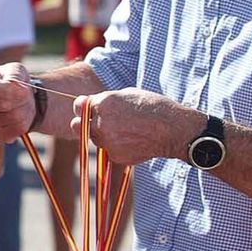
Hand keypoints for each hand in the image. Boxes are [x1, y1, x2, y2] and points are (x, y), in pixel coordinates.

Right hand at [0, 63, 36, 141]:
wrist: (17, 98)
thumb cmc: (13, 81)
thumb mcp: (16, 70)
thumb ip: (14, 76)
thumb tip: (17, 91)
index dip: (7, 89)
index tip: (17, 86)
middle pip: (7, 104)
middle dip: (22, 98)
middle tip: (21, 93)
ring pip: (16, 118)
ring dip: (26, 109)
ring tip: (21, 104)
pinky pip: (18, 129)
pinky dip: (26, 122)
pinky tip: (19, 115)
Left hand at [74, 88, 196, 166]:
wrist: (174, 130)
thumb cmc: (154, 107)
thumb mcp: (128, 94)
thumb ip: (105, 100)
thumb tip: (89, 105)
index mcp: (104, 104)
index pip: (78, 106)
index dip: (83, 107)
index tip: (88, 108)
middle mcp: (101, 124)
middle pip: (77, 126)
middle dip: (83, 123)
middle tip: (98, 122)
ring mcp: (107, 142)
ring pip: (94, 139)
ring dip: (102, 135)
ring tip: (125, 130)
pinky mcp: (115, 156)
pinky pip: (109, 150)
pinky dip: (116, 146)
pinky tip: (133, 140)